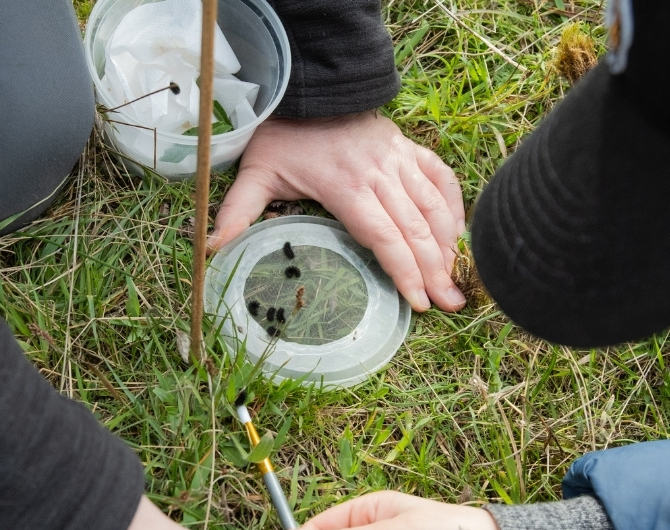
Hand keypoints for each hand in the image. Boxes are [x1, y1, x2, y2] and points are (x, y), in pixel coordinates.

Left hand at [211, 111, 466, 311]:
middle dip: (435, 271)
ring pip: (433, 207)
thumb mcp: (256, 173)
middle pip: (415, 230)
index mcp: (345, 187)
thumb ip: (238, 212)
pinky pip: (440, 178)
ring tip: (457, 280)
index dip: (404, 271)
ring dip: (449, 246)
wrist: (310, 85)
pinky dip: (453, 207)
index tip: (418, 302)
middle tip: (450, 305)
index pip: (383, 237)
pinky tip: (458, 234)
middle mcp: (379, 175)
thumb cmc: (283, 135)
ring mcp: (398, 160)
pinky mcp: (408, 149)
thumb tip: (211, 248)